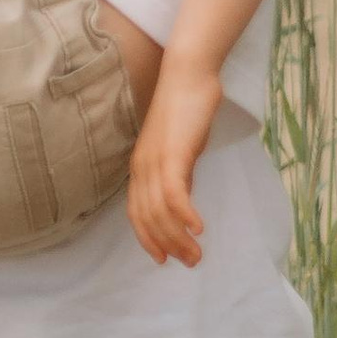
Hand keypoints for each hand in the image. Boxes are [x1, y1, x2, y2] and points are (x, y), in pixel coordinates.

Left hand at [127, 57, 220, 267]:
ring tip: (198, 255)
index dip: (147, 238)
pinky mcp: (173, 154)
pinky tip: (198, 228)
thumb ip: (179, 172)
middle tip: (190, 262)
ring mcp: (155, 161)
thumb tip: (182, 198)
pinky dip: (184, 215)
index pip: (137, 213)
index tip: (163, 258)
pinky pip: (174, 193)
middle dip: (168, 245)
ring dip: (179, 238)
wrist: (188, 75)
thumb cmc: (187, 108)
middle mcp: (142, 167)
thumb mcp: (180, 148)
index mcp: (141, 167)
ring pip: (160, 212)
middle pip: (148, 218)